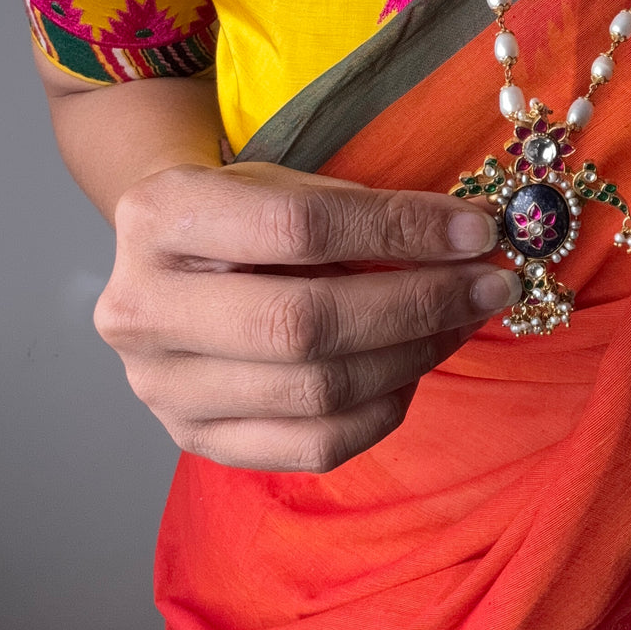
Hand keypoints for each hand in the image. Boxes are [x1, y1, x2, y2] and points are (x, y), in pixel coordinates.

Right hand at [94, 161, 518, 471]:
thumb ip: (364, 210)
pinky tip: (412, 370)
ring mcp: (163, 387)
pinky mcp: (196, 440)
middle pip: (303, 323)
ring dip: (413, 356)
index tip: (476, 233)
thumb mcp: (286, 182)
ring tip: (460, 321)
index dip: (399, 231)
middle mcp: (142, 309)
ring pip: (317, 392)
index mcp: (159, 217)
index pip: (297, 226)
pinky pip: (316, 447)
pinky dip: (383, 410)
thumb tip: (471, 240)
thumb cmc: (246, 213)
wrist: (173, 262)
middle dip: (417, 304)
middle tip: (488, 286)